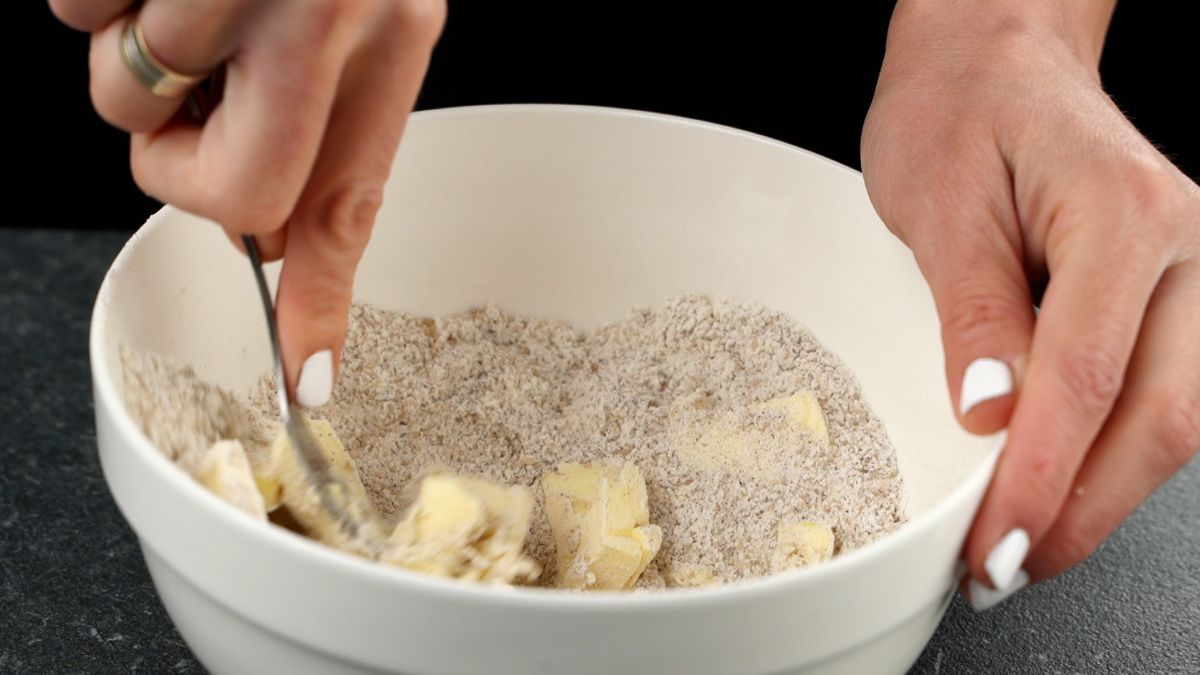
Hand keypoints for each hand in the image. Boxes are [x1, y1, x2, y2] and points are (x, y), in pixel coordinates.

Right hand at [50, 0, 445, 404]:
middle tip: (197, 96)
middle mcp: (326, 7)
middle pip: (227, 192)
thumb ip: (314, 107)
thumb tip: (268, 236)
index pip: (344, 207)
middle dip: (182, 164)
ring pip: (127, 106)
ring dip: (129, 62)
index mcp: (391, 26)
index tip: (305, 382)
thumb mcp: (355, 1)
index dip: (316, 307)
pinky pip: (75, 16)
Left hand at [863, 0, 1199, 606]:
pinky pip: (1161, 391)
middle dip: (1084, 510)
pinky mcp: (1170, 295)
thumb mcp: (938, 201)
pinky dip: (1111, 453)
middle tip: (1007, 567)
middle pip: (1162, 416)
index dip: (1041, 477)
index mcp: (1123, 214)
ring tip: (1026, 543)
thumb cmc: (961, 108)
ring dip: (1104, 495)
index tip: (995, 541)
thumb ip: (971, 307)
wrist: (995, 57)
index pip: (1087, 379)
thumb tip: (990, 413)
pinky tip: (1059, 484)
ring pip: (1176, 417)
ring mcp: (1190, 272)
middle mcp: (1184, 246)